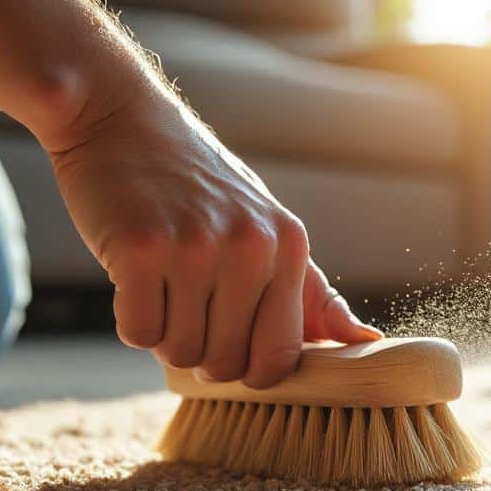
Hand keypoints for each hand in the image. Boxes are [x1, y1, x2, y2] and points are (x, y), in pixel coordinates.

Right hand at [48, 92, 380, 387]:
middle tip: (185, 306)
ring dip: (164, 334)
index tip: (229, 345)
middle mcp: (251, 246)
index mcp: (289, 245)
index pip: (281, 355)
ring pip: (181, 351)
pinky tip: (135, 280)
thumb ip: (313, 293)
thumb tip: (368, 340)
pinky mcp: (141, 249)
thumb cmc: (196, 187)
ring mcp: (196, 247)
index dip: (249, 370)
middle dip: (200, 352)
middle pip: (227, 362)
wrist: (122, 121)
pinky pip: (140, 332)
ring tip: (162, 285)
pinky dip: (131, 319)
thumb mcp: (268, 229)